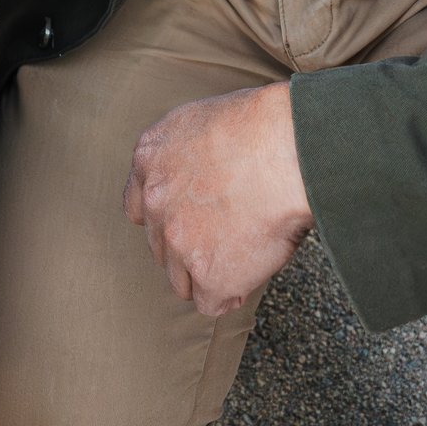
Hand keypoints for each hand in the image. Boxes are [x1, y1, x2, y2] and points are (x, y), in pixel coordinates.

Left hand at [124, 82, 311, 318]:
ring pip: (180, 278)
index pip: (139, 205)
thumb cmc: (263, 128)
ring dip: (206, 271)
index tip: (189, 219)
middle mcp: (156, 200)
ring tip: (242, 253)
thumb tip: (198, 179)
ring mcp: (177, 240)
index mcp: (150, 157)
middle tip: (226, 235)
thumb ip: (185, 155)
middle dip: (189, 245)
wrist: (287, 151)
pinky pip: (210, 302)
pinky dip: (229, 293)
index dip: (165, 217)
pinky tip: (248, 275)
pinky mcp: (207, 274)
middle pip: (160, 245)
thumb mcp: (202, 123)